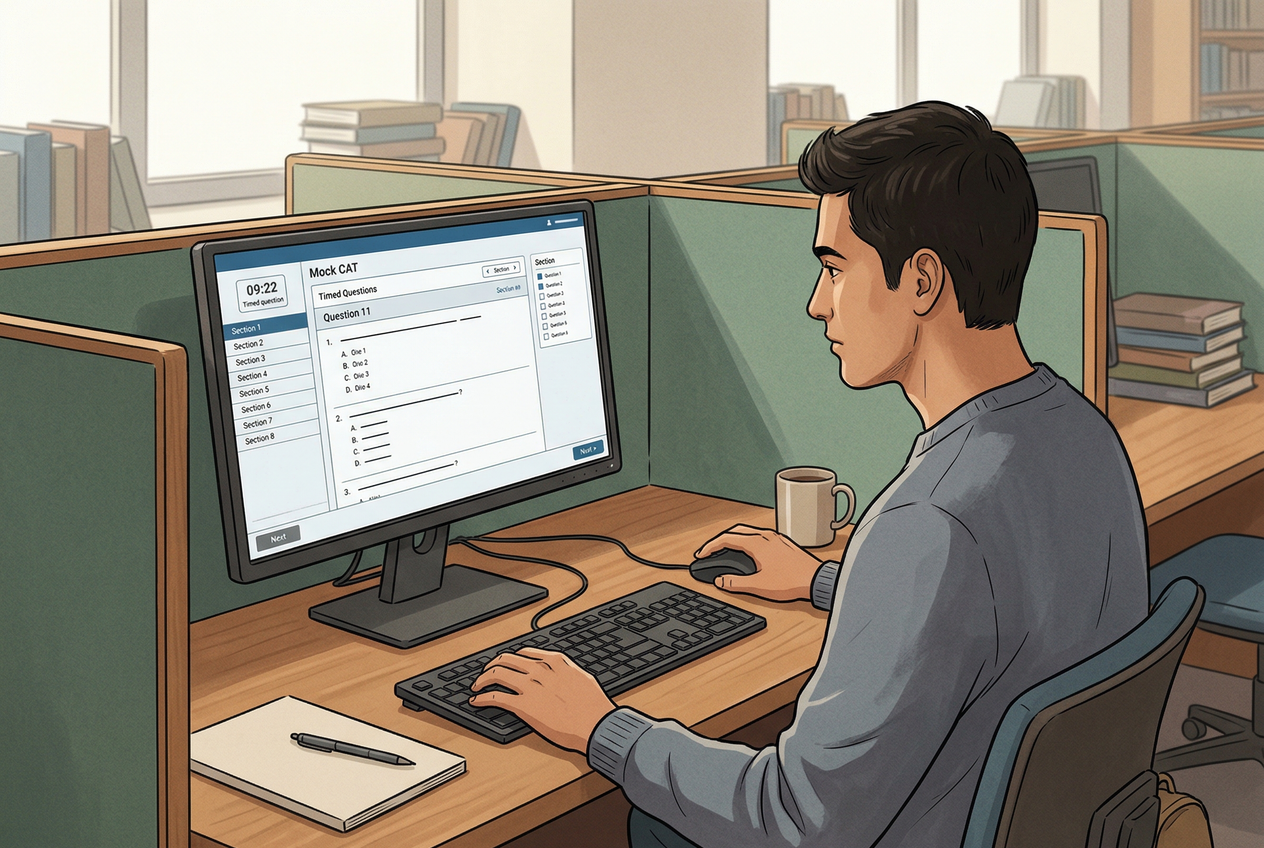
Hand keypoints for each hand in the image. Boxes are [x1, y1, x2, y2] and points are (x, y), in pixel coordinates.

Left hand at [469, 647, 615, 752]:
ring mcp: (530, 687)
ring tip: (477, 685)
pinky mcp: (523, 706)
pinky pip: (496, 698)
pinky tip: (477, 700)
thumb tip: (562, 669)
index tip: (504, 662)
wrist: (594, 723)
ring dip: (482, 679)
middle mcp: (539, 670)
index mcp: (554, 662)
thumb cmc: (593, 705)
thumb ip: (567, 670)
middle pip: (505, 660)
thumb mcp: (582, 677)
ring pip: (496, 674)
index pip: (523, 653)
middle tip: (485, 673)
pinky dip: (483, 698)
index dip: (510, 657)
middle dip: (491, 665)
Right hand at [695, 524, 822, 601]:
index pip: (726, 539)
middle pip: (735, 531)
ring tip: (726, 550)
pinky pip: (759, 536)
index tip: (701, 554)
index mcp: (757, 543)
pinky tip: (750, 552)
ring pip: (748, 532)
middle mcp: (765, 536)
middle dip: (720, 540)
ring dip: (734, 539)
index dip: (711, 546)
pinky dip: (747, 540)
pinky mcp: (783, 543)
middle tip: (710, 551)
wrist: (817, 580)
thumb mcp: (759, 585)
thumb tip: (720, 580)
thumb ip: (736, 583)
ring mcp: (775, 538)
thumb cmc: (792, 581)